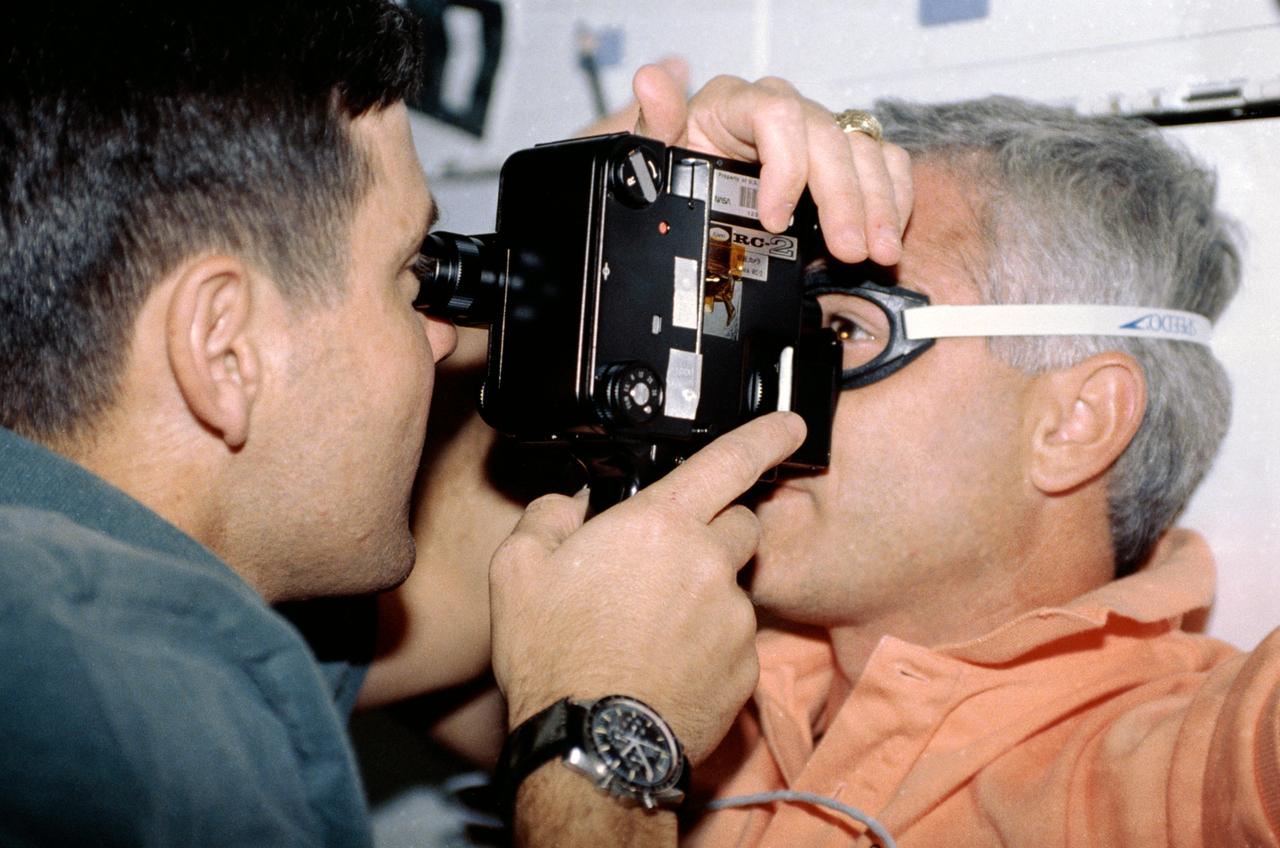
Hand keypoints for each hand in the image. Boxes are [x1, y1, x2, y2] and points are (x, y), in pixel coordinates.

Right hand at [489, 411, 805, 763]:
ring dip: (705, 594)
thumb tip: (569, 504)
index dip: (766, 435)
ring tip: (652, 630)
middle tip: (671, 560)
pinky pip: (735, 641)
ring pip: (734, 587)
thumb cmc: (554, 655)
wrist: (593, 744)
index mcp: (660, 525)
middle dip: (717, 529)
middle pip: (741, 524)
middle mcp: (710, 564)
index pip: (730, 460)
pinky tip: (667, 664)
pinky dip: (709, 645)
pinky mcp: (745, 668)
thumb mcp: (518, 569)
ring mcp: (733, 618)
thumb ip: (549, 516)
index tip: (791, 426)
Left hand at [630, 64, 912, 265]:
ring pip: (862, 149)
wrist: (699, 187)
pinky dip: (893, 197)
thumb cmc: (680, 169)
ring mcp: (816, 128)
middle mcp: (781, 108)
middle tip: (848, 250)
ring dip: (877, 204)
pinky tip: (890, 232)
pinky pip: (884, 159)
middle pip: (828, 138)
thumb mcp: (659, 155)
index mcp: (735, 103)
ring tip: (880, 252)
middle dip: (843, 199)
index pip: (776, 116)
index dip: (785, 167)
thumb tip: (650, 78)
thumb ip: (656, 123)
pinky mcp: (842, 150)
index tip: (775, 220)